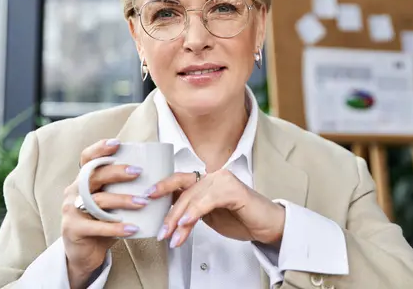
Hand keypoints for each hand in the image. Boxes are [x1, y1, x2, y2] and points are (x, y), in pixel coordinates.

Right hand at [61, 139, 147, 288]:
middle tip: (139, 172)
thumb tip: (158, 174)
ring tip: (143, 202)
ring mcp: (71, 210)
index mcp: (83, 181)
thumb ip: (124, 189)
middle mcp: (74, 192)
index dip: (100, 149)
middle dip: (117, 172)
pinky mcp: (74, 230)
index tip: (117, 143)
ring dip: (123, 200)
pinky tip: (133, 227)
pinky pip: (97, 227)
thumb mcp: (111, 202)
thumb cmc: (103, 222)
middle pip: (94, 176)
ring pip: (98, 201)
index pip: (87, 159)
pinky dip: (116, 227)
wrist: (84, 254)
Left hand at [148, 169, 285, 248]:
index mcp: (207, 179)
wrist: (266, 226)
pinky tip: (186, 223)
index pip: (179, 180)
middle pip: (183, 189)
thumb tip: (167, 217)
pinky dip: (195, 212)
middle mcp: (214, 175)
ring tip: (173, 236)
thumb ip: (190, 211)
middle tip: (161, 231)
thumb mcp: (208, 216)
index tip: (146, 198)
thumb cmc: (240, 219)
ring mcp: (224, 180)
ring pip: (193, 197)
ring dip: (180, 219)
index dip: (162, 186)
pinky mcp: (233, 190)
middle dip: (169, 212)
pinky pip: (208, 200)